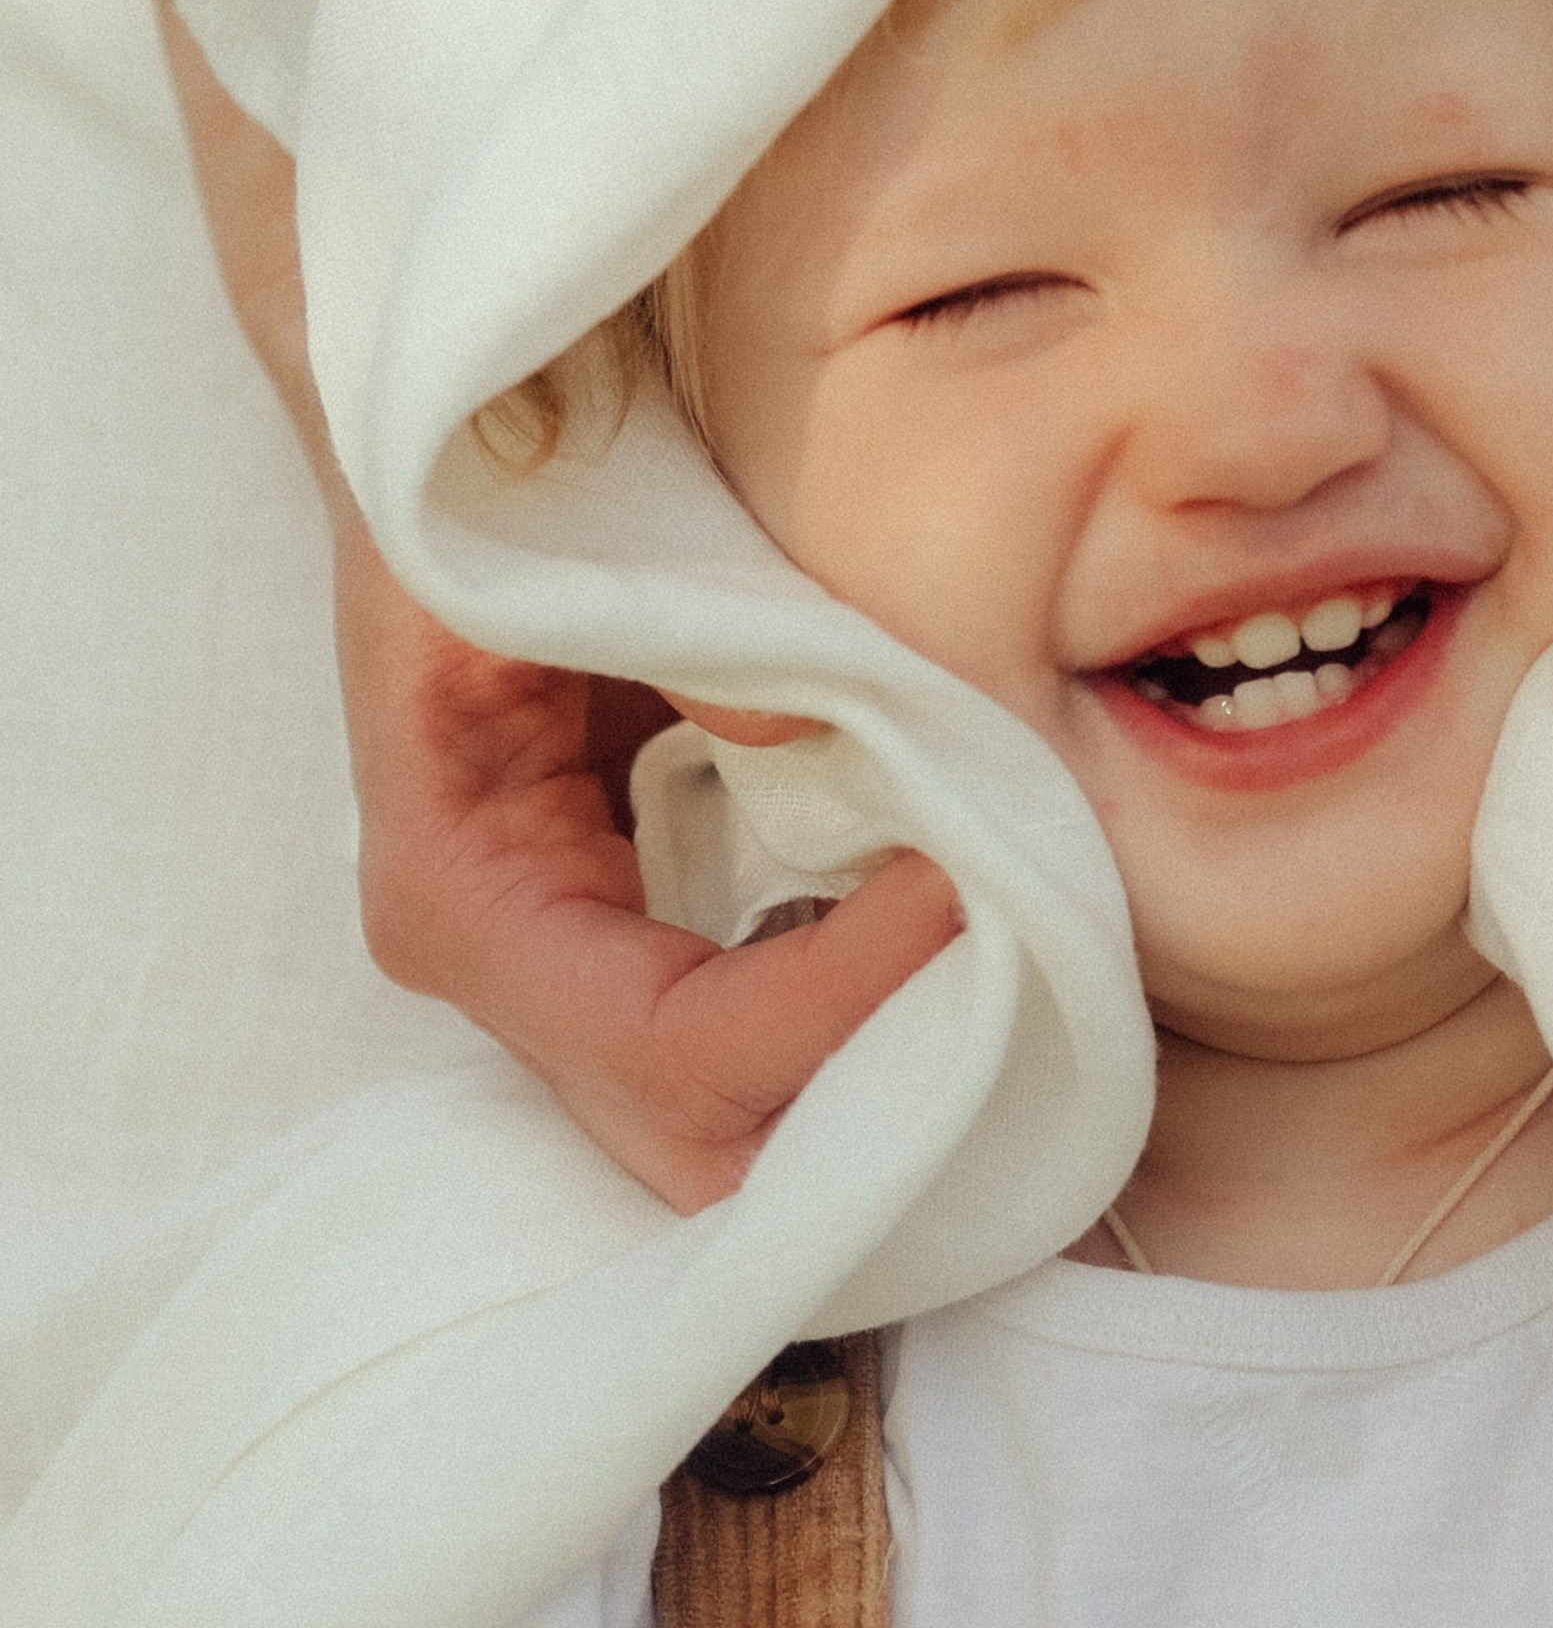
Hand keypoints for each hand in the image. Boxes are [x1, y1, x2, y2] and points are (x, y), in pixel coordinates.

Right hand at [333, 495, 961, 1209]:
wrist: (457, 474)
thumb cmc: (493, 497)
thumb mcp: (553, 526)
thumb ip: (665, 613)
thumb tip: (796, 726)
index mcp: (465, 897)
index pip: (670, 1045)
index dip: (831, 1000)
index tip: (965, 889)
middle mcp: (518, 983)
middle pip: (708, 1153)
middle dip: (870, 1105)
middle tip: (1021, 978)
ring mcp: (584, 987)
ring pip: (752, 1136)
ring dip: (891, 1079)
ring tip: (1019, 967)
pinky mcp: (656, 954)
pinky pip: (782, 1054)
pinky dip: (884, 1020)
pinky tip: (979, 945)